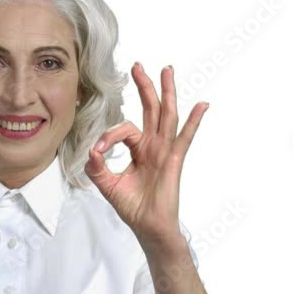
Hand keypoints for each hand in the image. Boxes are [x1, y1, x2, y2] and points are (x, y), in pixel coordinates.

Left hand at [84, 62, 208, 246]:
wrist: (148, 227)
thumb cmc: (133, 207)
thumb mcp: (107, 184)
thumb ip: (96, 166)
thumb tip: (91, 150)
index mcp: (140, 149)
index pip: (124, 129)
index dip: (109, 135)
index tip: (98, 150)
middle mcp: (154, 146)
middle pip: (151, 109)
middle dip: (145, 87)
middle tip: (138, 66)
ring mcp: (165, 151)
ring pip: (166, 115)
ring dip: (166, 92)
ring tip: (166, 70)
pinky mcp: (174, 160)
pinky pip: (185, 138)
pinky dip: (193, 121)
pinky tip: (201, 105)